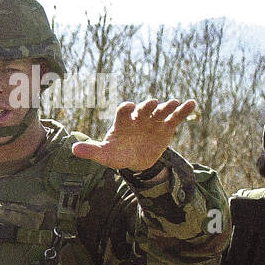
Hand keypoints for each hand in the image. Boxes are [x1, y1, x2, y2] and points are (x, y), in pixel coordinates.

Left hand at [71, 99, 196, 171]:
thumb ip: (91, 150)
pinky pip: (175, 117)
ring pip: (160, 111)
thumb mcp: (104, 155)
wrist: (135, 160)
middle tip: (151, 103)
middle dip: (147, 106)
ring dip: (166, 107)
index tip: (127, 107)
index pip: (123, 112)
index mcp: (122, 122)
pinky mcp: (166, 127)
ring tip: (174, 103)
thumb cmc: (117, 154)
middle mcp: (138, 118)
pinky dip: (183, 110)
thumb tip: (73, 149)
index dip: (125, 109)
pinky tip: (191, 104)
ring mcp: (153, 122)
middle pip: (143, 109)